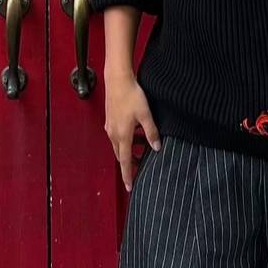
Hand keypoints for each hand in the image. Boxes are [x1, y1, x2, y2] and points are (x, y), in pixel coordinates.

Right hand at [104, 68, 161, 191]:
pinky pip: (117, 136)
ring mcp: (110, 127)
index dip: (128, 175)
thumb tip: (157, 148)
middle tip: (140, 170)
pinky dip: (126, 141)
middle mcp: (113, 134)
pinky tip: (135, 135)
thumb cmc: (132, 96)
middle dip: (130, 165)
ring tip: (142, 151)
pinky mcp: (110, 120)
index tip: (130, 188)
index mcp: (123, 136)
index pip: (125, 161)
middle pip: (121, 156)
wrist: (117, 80)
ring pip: (119, 146)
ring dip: (129, 151)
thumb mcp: (146, 115)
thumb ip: (151, 132)